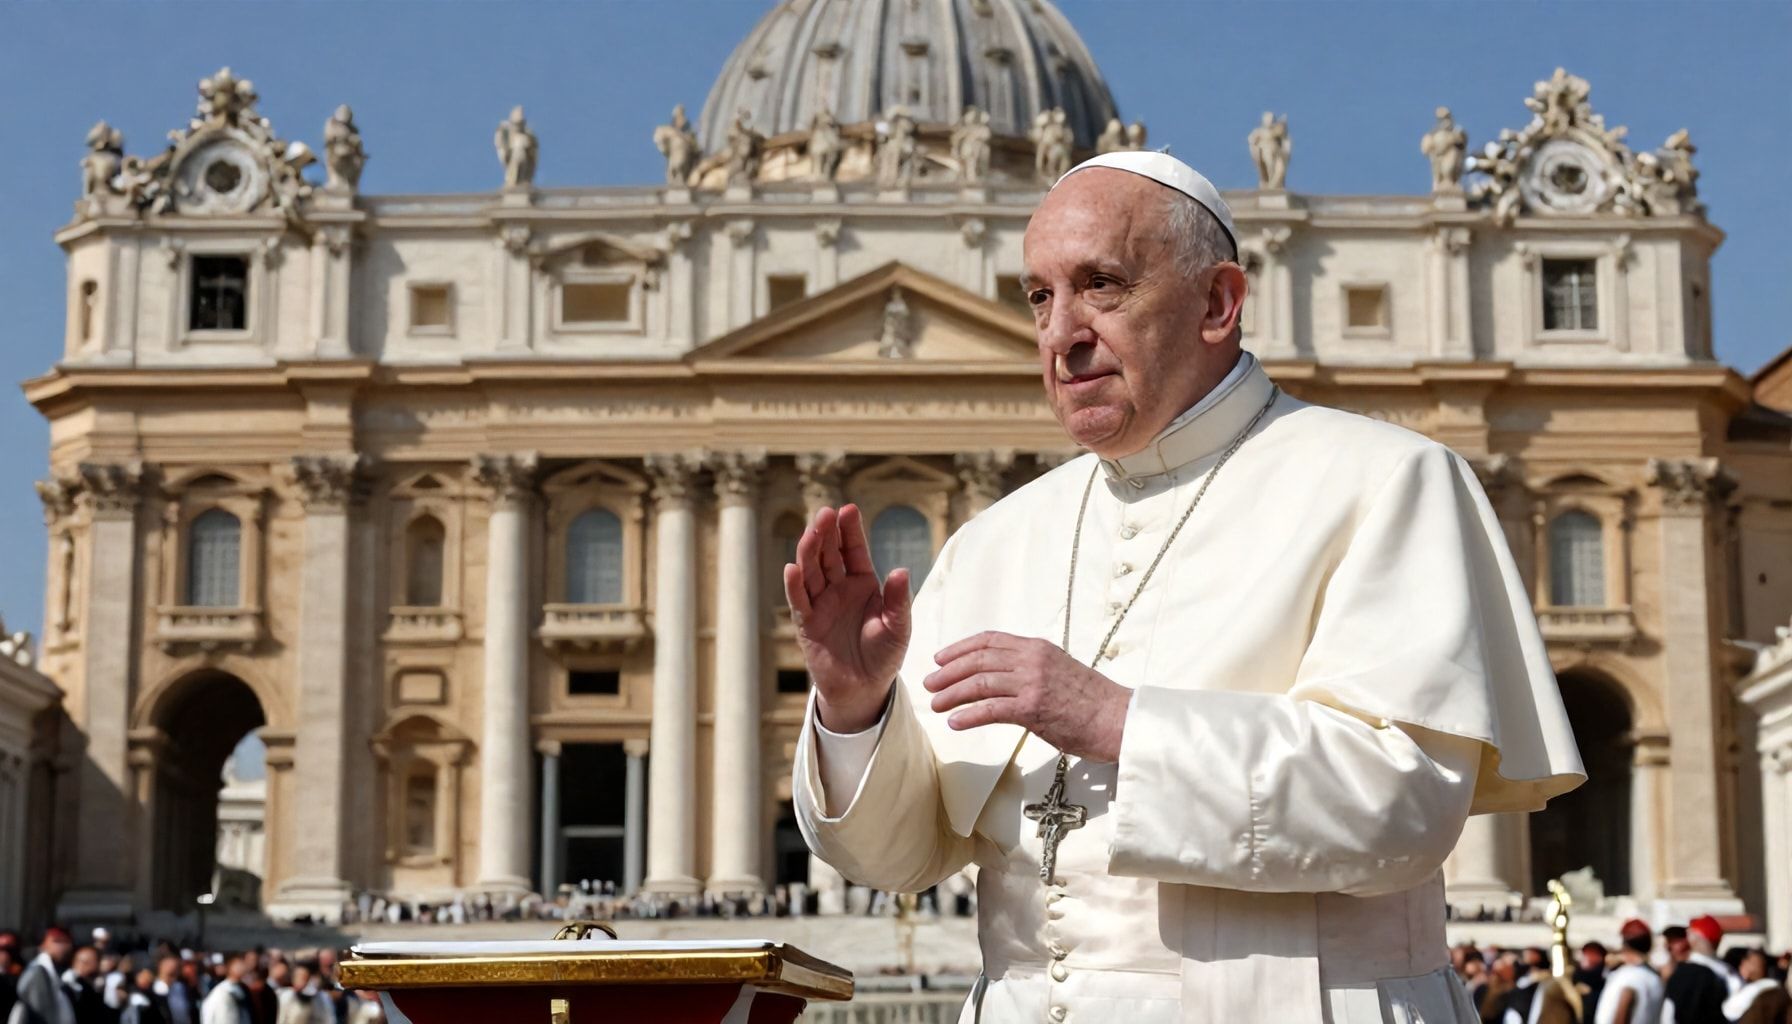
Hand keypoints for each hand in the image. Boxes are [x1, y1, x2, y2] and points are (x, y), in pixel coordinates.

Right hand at [783, 504, 910, 733]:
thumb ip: (897, 601)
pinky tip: (792, 568)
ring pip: (811, 572)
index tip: (848, 509)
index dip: (850, 530)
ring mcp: (821, 603)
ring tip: (811, 533)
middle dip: (826, 533)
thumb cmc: (884, 655)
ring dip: (809, 552)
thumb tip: (901, 571)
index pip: (854, 550)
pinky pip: (799, 601)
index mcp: (864, 583)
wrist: (865, 688)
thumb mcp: (899, 628)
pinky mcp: (807, 623)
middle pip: (829, 555)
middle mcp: (839, 588)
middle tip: (825, 513)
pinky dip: (795, 585)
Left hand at [922, 631, 1130, 762]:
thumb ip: (1032, 669)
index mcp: (1037, 648)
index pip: (989, 640)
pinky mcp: (1033, 708)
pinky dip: (968, 716)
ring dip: (953, 694)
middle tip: (930, 683)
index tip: (941, 658)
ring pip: (979, 683)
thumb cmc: (1094, 702)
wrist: (1119, 719)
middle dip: (948, 671)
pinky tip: (955, 722)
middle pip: (978, 660)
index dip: (960, 648)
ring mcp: (1032, 683)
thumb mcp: (1060, 671)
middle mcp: (1032, 660)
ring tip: (937, 704)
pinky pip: (990, 710)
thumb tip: (1005, 677)